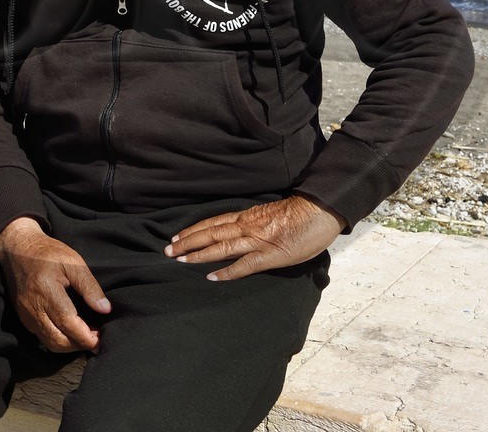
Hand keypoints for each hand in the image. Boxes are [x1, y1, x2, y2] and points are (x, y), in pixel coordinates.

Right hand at [0, 217, 111, 352]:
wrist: (18, 250)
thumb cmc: (48, 254)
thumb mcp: (73, 262)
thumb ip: (89, 286)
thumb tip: (105, 309)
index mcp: (46, 290)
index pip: (67, 322)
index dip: (86, 336)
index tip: (102, 338)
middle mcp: (33, 307)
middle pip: (58, 340)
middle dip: (80, 345)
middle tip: (97, 339)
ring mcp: (27, 315)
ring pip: (50, 343)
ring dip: (70, 346)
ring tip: (86, 336)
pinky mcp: (24, 319)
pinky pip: (42, 337)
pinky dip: (59, 339)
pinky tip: (71, 331)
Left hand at [164, 195, 343, 281]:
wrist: (320, 210)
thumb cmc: (301, 213)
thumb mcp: (272, 214)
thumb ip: (256, 222)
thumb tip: (244, 230)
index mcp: (248, 216)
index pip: (215, 222)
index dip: (194, 229)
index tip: (177, 235)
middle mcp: (247, 226)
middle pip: (211, 233)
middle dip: (188, 242)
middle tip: (167, 249)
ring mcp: (257, 241)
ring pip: (221, 247)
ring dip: (198, 254)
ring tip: (179, 260)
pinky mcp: (270, 255)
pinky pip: (244, 265)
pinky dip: (227, 271)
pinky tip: (211, 277)